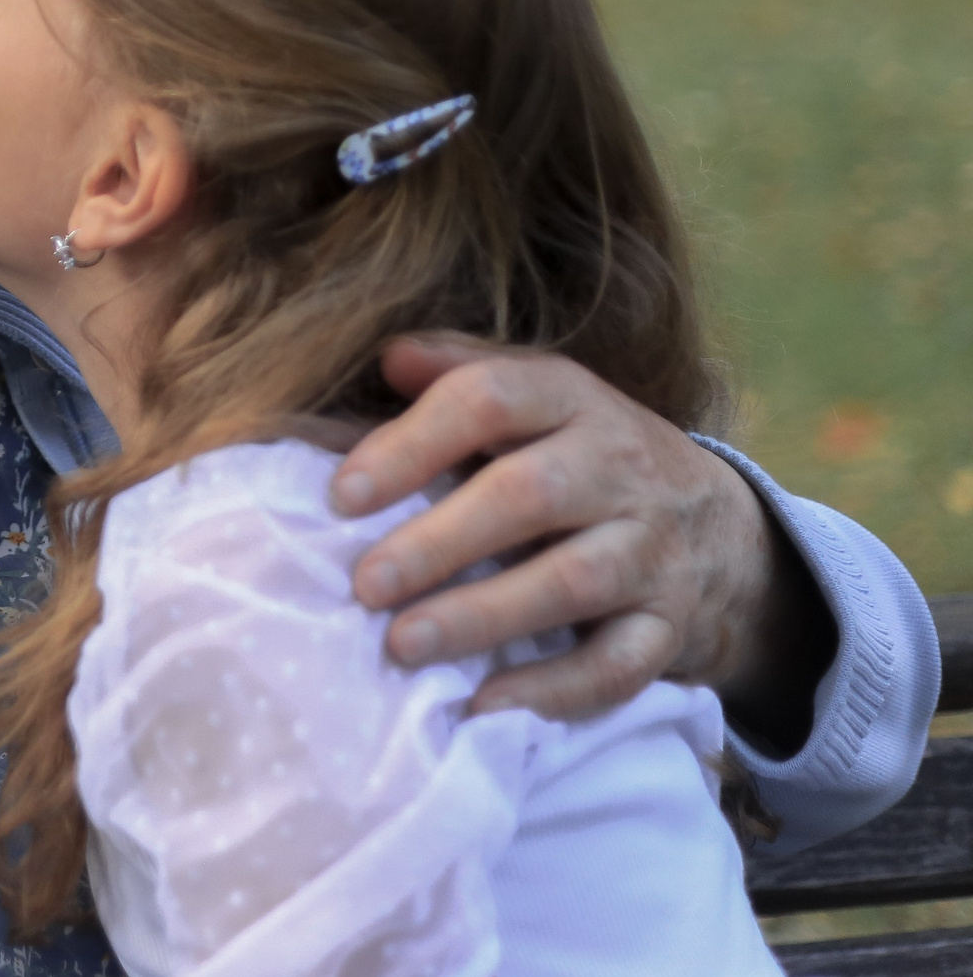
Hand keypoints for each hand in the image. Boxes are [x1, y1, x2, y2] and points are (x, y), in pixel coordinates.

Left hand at [330, 334, 823, 730]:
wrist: (722, 529)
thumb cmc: (583, 456)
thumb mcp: (536, 396)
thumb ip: (461, 371)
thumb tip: (387, 357)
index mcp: (571, 399)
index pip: (490, 399)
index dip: (413, 443)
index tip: (341, 494)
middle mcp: (620, 467)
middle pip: (529, 494)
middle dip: (439, 540)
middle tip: (364, 584)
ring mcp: (652, 550)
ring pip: (573, 583)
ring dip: (483, 616)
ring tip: (402, 644)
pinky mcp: (670, 626)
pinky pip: (620, 664)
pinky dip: (554, 691)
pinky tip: (486, 705)